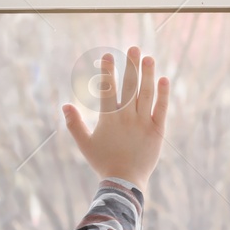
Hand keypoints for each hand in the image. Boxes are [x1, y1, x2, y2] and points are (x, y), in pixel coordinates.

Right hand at [62, 46, 168, 190]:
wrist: (125, 181)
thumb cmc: (103, 163)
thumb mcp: (85, 144)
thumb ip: (74, 124)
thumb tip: (65, 105)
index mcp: (109, 118)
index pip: (108, 88)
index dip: (108, 70)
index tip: (108, 55)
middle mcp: (127, 117)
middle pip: (130, 86)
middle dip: (131, 65)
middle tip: (133, 48)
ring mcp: (143, 123)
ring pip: (146, 94)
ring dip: (147, 74)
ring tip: (148, 58)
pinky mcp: (157, 131)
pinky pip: (161, 109)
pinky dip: (163, 94)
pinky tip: (164, 79)